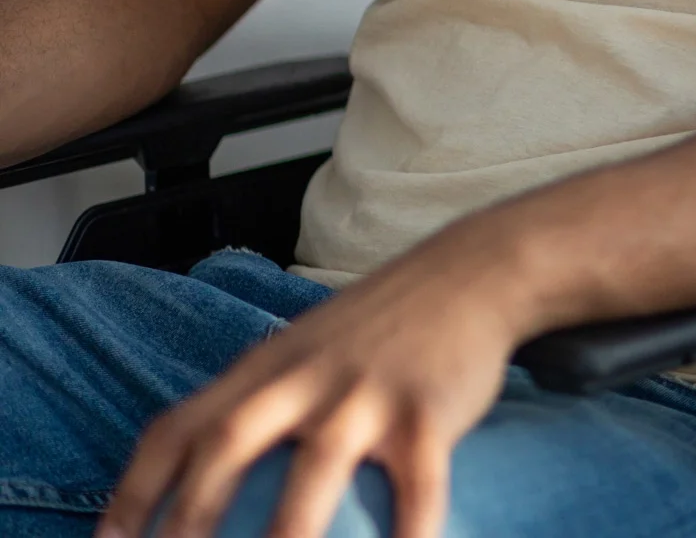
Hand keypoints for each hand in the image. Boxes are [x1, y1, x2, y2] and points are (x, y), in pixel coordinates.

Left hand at [101, 233, 532, 537]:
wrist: (471, 273)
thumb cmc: (383, 322)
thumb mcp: (303, 345)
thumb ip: (259, 395)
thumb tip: (206, 466)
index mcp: (264, 366)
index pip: (177, 428)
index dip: (134, 491)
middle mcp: (305, 378)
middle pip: (228, 443)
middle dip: (191, 515)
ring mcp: (366, 395)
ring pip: (317, 467)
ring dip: (288, 531)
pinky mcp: (427, 414)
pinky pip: (417, 485)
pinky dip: (409, 531)